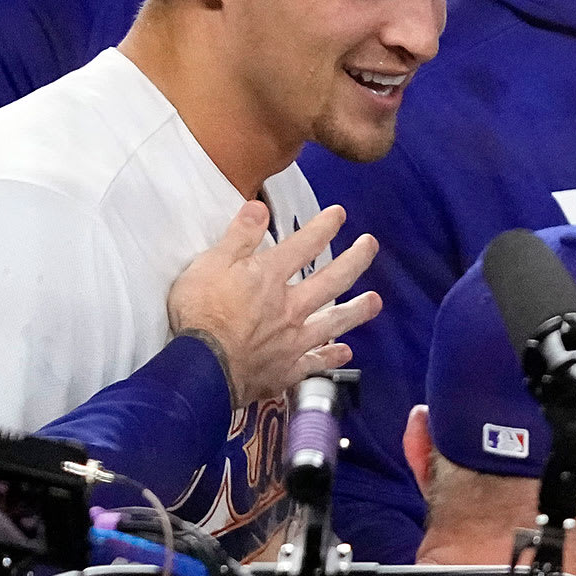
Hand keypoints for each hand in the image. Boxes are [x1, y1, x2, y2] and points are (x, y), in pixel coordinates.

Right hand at [166, 201, 379, 407]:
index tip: (339, 215)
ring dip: (357, 310)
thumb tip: (259, 207)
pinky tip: (345, 352)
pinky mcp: (288, 368)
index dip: (324, 227)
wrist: (202, 366)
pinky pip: (316, 362)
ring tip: (375, 301)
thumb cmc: (200, 313)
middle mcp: (290, 306)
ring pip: (334, 321)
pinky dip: (331, 357)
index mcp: (269, 277)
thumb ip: (238, 237)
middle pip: (333, 279)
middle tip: (370, 246)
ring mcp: (293, 338)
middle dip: (356, 259)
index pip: (304, 245)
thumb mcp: (210, 263)